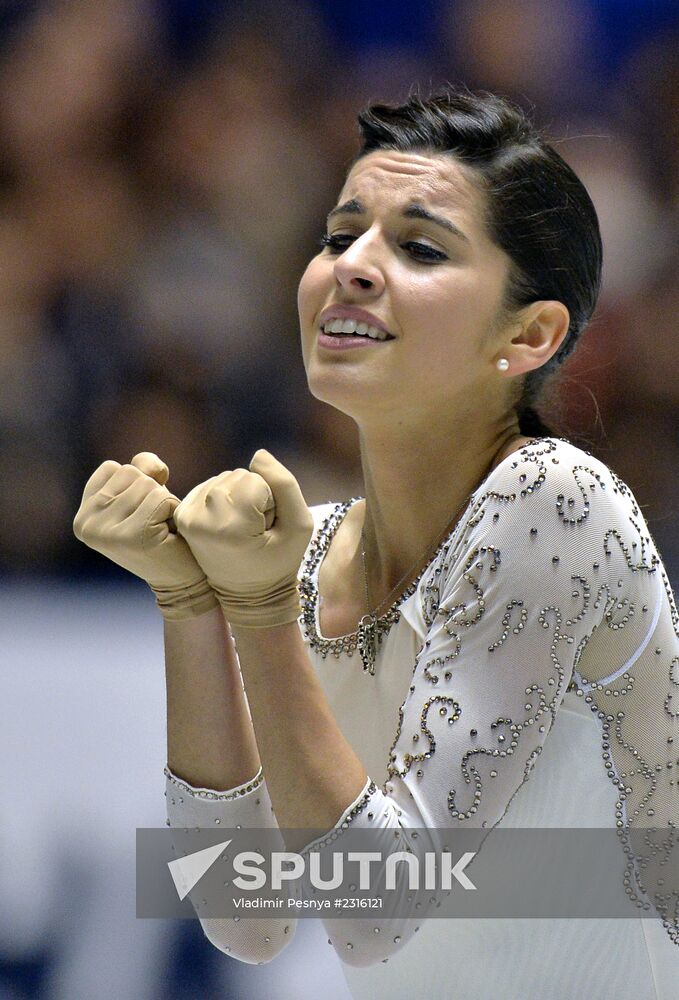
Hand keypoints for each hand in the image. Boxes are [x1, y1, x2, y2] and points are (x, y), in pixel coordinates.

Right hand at [73, 452, 217, 619]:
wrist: (181, 581)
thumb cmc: (163, 533)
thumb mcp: (143, 496)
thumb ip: (141, 469)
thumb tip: (150, 468)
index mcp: (82, 517)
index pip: (111, 468)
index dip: (136, 483)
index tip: (140, 514)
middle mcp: (87, 525)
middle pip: (129, 472)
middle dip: (152, 492)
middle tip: (154, 523)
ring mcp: (107, 532)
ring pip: (147, 484)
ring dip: (165, 502)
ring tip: (161, 529)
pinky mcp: (133, 536)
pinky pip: (162, 498)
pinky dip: (173, 510)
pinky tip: (168, 534)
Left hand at [174, 449, 313, 627]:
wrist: (248, 594)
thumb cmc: (279, 562)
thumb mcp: (299, 526)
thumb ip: (284, 484)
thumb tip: (257, 454)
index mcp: (229, 528)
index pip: (255, 481)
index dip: (271, 501)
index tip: (267, 531)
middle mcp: (201, 520)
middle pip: (237, 476)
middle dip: (253, 496)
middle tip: (256, 531)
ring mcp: (187, 518)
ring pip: (224, 479)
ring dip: (240, 497)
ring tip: (243, 530)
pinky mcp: (182, 515)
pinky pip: (211, 486)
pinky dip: (224, 498)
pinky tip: (229, 524)